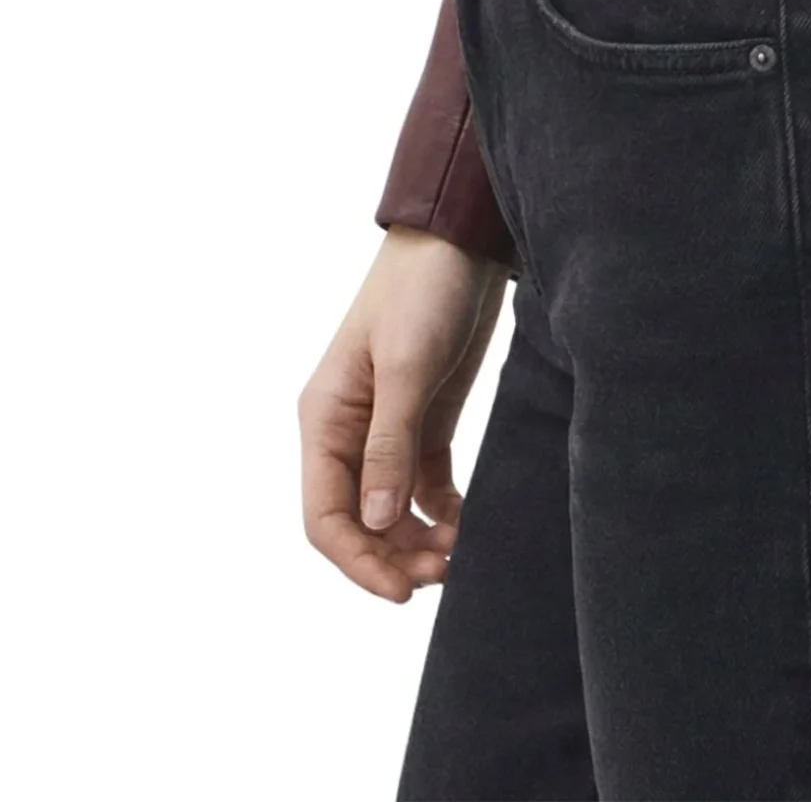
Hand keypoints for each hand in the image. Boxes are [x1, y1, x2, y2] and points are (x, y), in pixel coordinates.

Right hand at [298, 225, 510, 602]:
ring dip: (418, 541)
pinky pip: (423, 487)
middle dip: (393, 557)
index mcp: (325, 419)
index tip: (400, 591)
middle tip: (444, 572)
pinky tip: (467, 523)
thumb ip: (389, 443)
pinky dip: (442, 512)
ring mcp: (387, 428)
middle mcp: (349, 432)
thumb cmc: (422, 289)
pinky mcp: (425, 421)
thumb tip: (375, 523)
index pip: (324, 516)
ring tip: (459, 553)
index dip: (357, 561)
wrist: (461, 239)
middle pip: (358, 522)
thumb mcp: (406, 364)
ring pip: (391, 511)